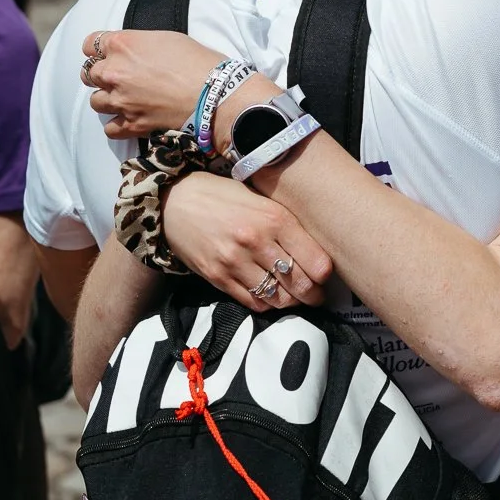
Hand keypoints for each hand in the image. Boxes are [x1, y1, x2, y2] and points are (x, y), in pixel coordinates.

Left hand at [81, 29, 224, 136]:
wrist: (214, 94)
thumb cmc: (197, 62)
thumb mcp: (165, 38)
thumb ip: (138, 44)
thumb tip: (131, 52)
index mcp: (122, 44)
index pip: (89, 44)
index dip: (97, 49)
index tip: (105, 54)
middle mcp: (114, 72)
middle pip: (88, 73)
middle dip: (101, 74)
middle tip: (118, 77)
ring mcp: (120, 100)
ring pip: (95, 101)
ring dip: (107, 99)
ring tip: (124, 98)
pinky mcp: (131, 124)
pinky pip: (109, 128)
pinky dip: (116, 124)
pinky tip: (128, 119)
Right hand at [163, 173, 331, 311]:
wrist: (174, 201)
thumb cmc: (221, 195)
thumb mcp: (259, 198)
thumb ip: (284, 222)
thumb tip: (312, 248)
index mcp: (274, 218)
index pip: (316, 261)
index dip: (325, 275)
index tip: (324, 276)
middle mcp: (256, 241)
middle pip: (299, 284)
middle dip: (312, 294)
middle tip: (315, 294)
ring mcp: (235, 262)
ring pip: (278, 298)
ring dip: (290, 302)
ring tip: (294, 297)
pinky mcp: (218, 277)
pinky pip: (252, 302)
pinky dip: (266, 304)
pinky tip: (270, 296)